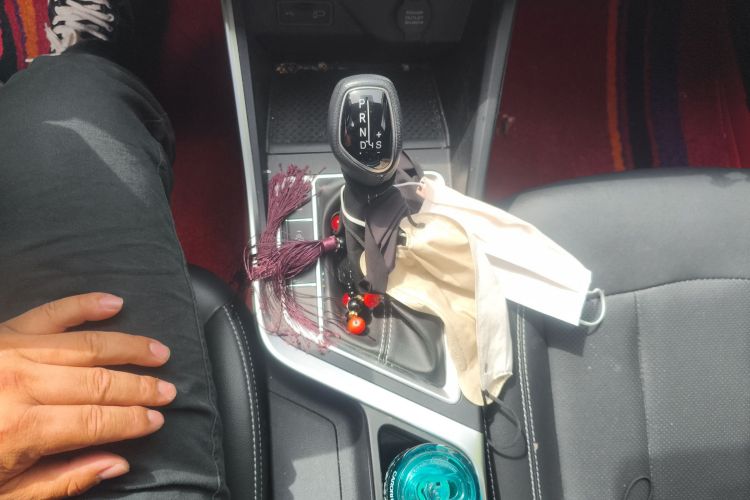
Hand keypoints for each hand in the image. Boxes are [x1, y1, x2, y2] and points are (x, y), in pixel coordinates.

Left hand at [0, 293, 175, 498]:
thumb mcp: (3, 495)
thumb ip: (62, 480)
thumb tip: (117, 461)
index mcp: (20, 429)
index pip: (98, 421)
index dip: (134, 421)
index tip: (158, 419)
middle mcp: (19, 384)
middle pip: (99, 382)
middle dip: (141, 387)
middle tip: (169, 390)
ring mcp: (9, 351)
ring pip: (85, 344)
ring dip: (128, 347)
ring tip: (159, 352)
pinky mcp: (0, 333)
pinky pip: (49, 312)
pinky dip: (83, 305)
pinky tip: (113, 302)